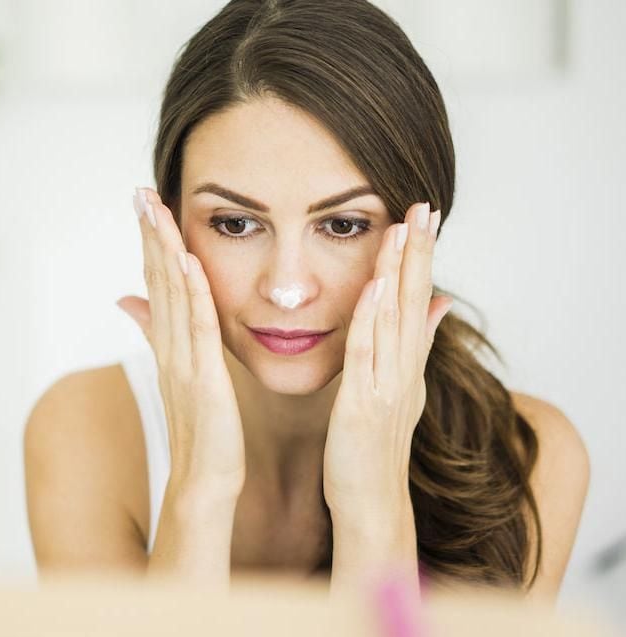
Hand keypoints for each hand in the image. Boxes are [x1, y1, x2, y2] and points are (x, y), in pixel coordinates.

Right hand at [116, 187, 245, 499]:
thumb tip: (129, 300)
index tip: (147, 206)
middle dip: (150, 236)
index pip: (157, 285)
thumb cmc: (201, 429)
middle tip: (141, 191)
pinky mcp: (205, 380)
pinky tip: (188, 262)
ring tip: (156, 210)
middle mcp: (171, 348)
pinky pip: (198, 330)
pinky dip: (192, 296)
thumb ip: (157, 336)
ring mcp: (184, 363)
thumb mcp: (178, 375)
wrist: (205, 480)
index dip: (150, 245)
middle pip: (158, 283)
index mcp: (170, 346)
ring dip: (164, 252)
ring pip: (172, 297)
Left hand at [323, 202, 451, 518]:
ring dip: (399, 273)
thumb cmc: (377, 444)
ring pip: (393, 320)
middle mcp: (404, 370)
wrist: (371, 500)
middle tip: (424, 206)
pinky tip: (374, 286)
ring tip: (402, 229)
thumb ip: (419, 346)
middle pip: (414, 301)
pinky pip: (366, 355)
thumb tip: (439, 304)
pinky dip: (370, 320)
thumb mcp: (405, 389)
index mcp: (408, 364)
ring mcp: (386, 387)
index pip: (420, 300)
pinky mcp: (362, 406)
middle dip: (419, 252)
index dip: (423, 258)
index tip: (426, 217)